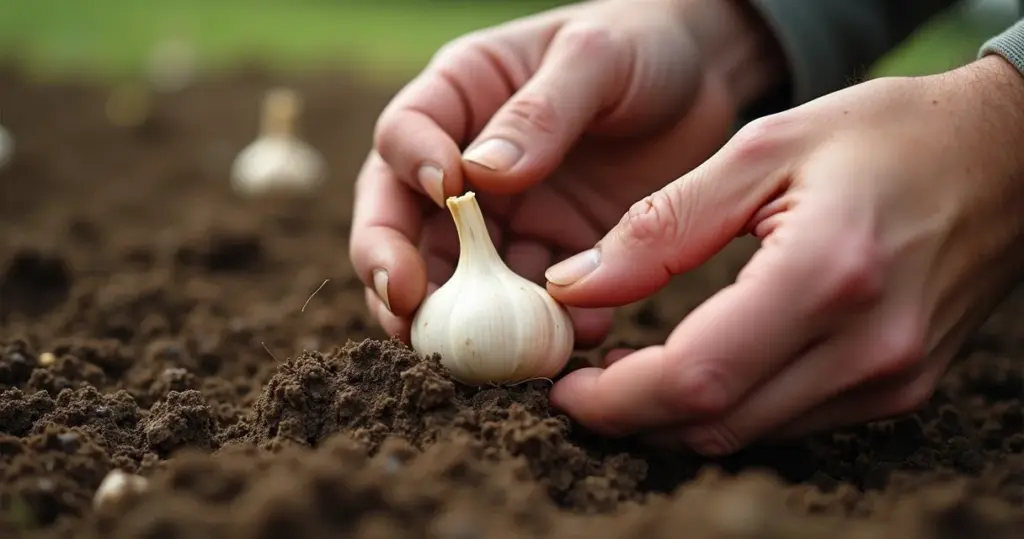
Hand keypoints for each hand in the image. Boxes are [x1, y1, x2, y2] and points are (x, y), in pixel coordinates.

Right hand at [349, 0, 783, 342]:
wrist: (703, 82)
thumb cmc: (639, 45)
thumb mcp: (595, 58)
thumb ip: (541, 110)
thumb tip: (478, 175)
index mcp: (459, 98)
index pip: (402, 138)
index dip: (410, 172)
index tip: (445, 194)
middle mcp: (466, 167)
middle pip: (405, 224)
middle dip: (395, 271)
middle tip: (406, 313)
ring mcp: (508, 218)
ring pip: (461, 278)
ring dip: (463, 319)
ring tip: (480, 351)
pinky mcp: (554, 256)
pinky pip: (533, 303)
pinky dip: (544, 328)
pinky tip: (573, 336)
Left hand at [546, 55, 1023, 454]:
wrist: (1004, 155)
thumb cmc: (884, 136)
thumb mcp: (763, 150)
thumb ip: (662, 225)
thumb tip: (575, 286)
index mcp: (828, 274)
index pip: (696, 378)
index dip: (617, 399)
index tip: (565, 387)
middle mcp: (868, 347)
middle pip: (716, 424)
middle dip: (632, 417)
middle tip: (583, 386)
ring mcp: (891, 379)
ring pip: (749, 436)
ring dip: (674, 419)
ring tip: (629, 372)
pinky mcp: (901, 390)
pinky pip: (789, 426)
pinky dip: (727, 410)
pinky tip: (695, 371)